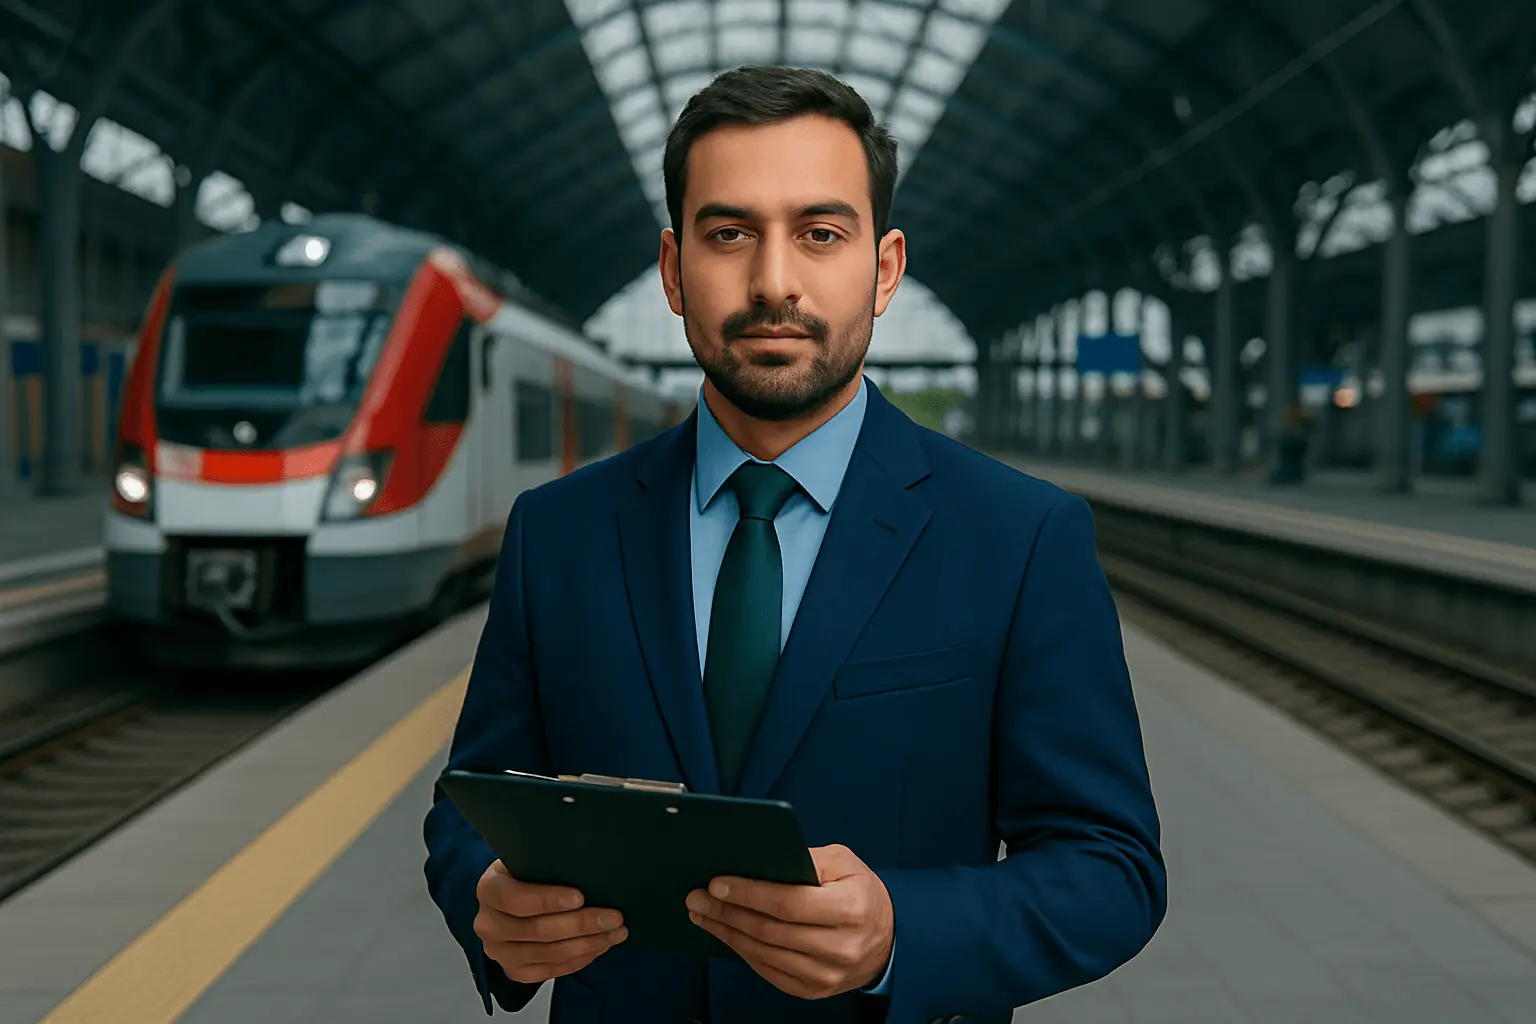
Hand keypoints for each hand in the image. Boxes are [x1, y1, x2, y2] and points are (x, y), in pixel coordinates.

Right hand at [473, 860, 627, 983]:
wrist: (512, 898)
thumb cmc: (528, 873)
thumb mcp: (530, 858)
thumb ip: (549, 861)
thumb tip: (591, 862)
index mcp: (489, 890)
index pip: (515, 899)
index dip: (548, 900)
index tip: (580, 897)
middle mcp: (488, 924)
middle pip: (537, 930)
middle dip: (581, 924)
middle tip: (614, 917)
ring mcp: (500, 952)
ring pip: (549, 953)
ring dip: (588, 944)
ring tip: (616, 932)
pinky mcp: (515, 971)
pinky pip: (551, 970)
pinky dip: (580, 959)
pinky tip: (600, 946)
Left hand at [685, 844, 893, 999]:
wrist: (886, 939)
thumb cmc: (860, 892)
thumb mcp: (844, 862)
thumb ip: (807, 859)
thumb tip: (759, 859)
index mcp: (850, 909)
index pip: (789, 903)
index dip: (749, 893)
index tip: (716, 883)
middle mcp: (840, 947)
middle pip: (770, 930)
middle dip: (727, 912)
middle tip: (697, 897)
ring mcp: (826, 975)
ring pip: (764, 954)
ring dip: (727, 933)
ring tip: (703, 914)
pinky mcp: (814, 991)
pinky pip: (768, 972)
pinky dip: (742, 952)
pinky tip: (726, 934)